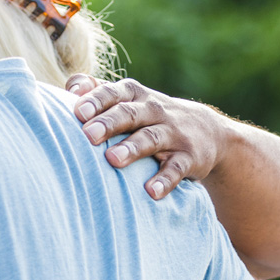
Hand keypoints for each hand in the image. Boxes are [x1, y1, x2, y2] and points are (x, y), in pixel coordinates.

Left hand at [66, 75, 229, 198]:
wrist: (208, 131)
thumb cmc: (151, 117)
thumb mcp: (130, 99)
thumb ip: (99, 90)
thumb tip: (71, 87)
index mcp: (135, 96)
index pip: (114, 93)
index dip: (97, 100)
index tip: (78, 111)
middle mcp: (153, 111)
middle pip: (129, 114)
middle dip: (109, 123)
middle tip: (88, 135)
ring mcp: (172, 134)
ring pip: (151, 139)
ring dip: (132, 149)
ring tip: (113, 160)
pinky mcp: (188, 157)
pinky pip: (176, 169)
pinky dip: (165, 180)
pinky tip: (151, 192)